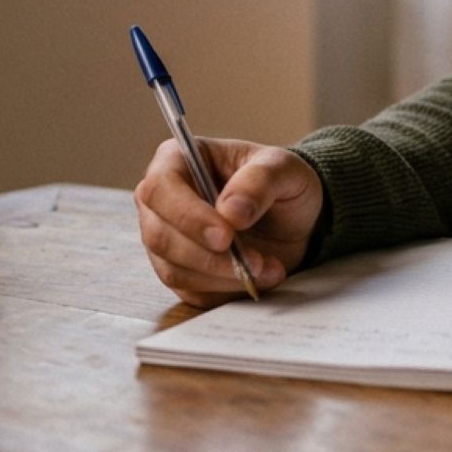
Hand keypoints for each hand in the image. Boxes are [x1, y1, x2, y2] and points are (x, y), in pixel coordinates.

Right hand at [135, 137, 322, 307]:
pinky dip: (226, 290)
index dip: (188, 216)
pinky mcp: (180, 272)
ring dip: (222, 276)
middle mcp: (162, 201)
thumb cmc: (281, 181)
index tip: (226, 236)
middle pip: (159, 236)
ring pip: (173, 269)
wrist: (292, 217)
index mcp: (176, 160)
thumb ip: (259, 181)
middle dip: (208, 256)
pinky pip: (191, 291)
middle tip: (255, 261)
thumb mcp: (283, 168)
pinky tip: (259, 279)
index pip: (159, 188)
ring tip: (267, 268)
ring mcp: (166, 239)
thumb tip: (230, 211)